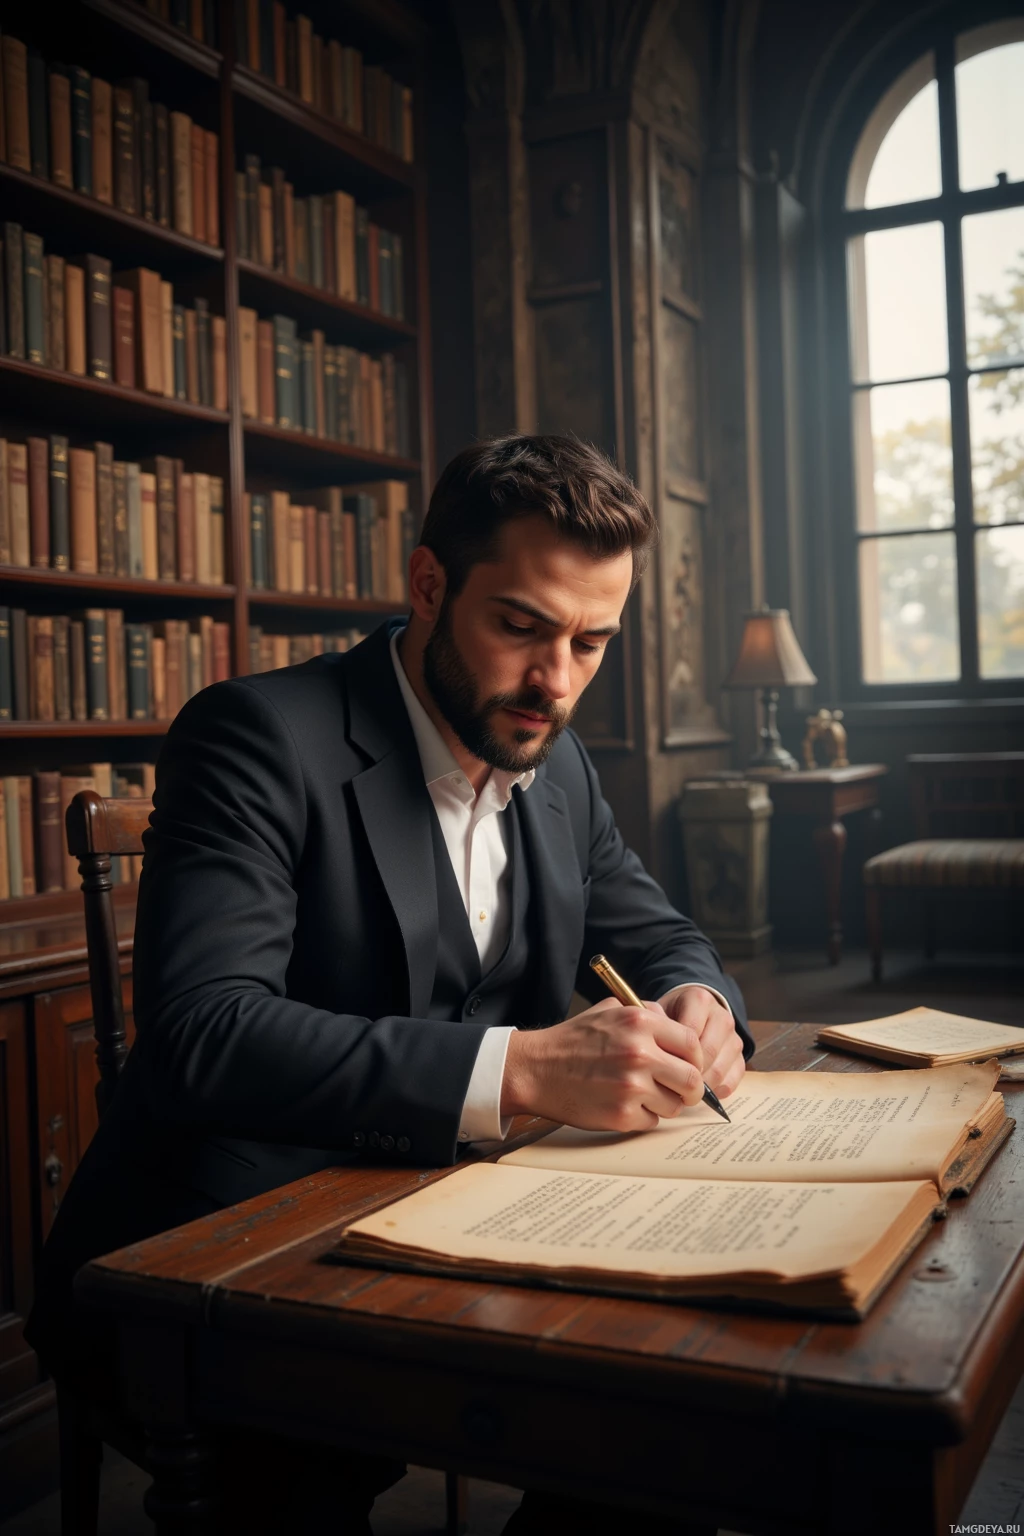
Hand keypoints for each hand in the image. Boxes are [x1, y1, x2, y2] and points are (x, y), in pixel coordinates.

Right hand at [500, 997, 705, 1131]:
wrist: (535, 1069)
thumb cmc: (573, 1040)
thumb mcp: (610, 1010)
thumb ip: (648, 1015)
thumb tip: (679, 1028)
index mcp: (640, 1023)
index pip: (693, 1045)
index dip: (694, 1059)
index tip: (688, 1066)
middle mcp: (640, 1053)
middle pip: (692, 1080)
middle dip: (690, 1088)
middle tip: (680, 1090)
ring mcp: (631, 1087)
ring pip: (674, 1105)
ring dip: (664, 1103)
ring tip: (642, 1095)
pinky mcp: (622, 1115)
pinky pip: (652, 1121)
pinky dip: (643, 1116)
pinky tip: (624, 1104)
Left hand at [659, 986, 745, 1099]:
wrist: (689, 1014)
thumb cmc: (668, 1018)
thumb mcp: (656, 1014)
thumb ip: (653, 1024)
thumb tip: (654, 1051)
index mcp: (699, 999)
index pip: (689, 1034)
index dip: (674, 1056)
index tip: (660, 1068)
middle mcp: (721, 1016)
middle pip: (707, 1053)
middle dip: (687, 1074)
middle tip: (669, 1086)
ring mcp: (733, 1037)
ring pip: (719, 1070)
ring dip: (700, 1086)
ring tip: (680, 1091)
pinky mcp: (740, 1058)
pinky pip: (731, 1081)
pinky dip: (714, 1091)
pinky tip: (698, 1091)